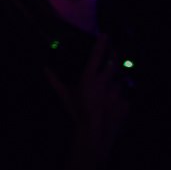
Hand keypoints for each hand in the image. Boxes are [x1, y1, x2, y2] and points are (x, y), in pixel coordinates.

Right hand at [48, 34, 130, 159]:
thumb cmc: (77, 112)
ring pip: (120, 82)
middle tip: (113, 54)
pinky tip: (112, 104)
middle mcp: (105, 83)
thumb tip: (45, 69)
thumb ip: (56, 81)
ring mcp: (117, 93)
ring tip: (109, 90)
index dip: (101, 44)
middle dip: (115, 57)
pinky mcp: (125, 103)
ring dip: (116, 83)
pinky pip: (124, 97)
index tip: (105, 35)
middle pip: (114, 64)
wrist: (94, 135)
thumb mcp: (65, 96)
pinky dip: (120, 98)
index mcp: (90, 78)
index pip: (97, 56)